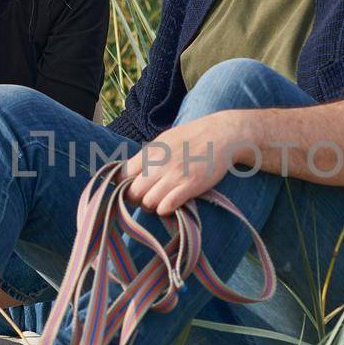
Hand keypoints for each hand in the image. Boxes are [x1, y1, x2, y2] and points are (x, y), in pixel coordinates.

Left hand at [124, 112, 248, 215]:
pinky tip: (172, 204)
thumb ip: (147, 156)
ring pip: (148, 203)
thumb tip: (128, 173)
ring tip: (160, 201)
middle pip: (132, 193)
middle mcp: (159, 164)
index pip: (122, 175)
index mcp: (150, 152)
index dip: (123, 186)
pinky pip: (166, 206)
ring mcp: (175, 175)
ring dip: (151, 206)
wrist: (221, 134)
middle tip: (146, 198)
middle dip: (136, 200)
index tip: (131, 188)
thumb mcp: (164, 141)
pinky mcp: (191, 186)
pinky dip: (165, 209)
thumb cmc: (191, 138)